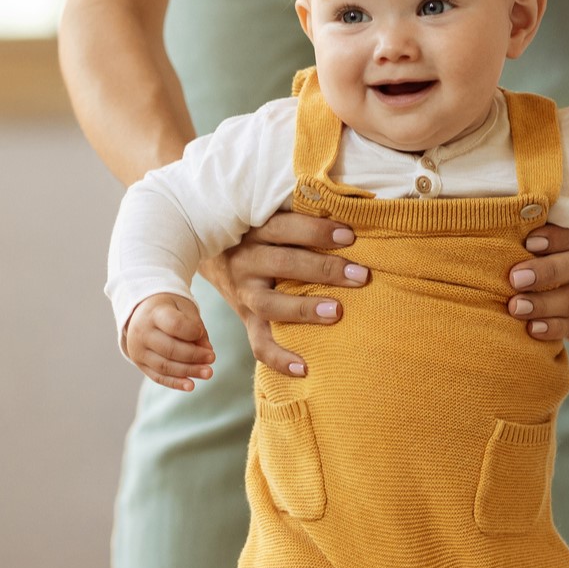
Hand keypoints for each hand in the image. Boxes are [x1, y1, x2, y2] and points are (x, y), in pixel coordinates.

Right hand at [126, 293, 215, 390]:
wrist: (141, 313)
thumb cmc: (168, 309)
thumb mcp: (184, 309)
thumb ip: (196, 327)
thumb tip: (207, 351)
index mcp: (153, 313)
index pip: (174, 325)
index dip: (191, 332)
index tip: (201, 333)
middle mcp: (142, 332)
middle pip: (170, 349)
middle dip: (194, 356)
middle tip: (212, 358)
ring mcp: (138, 350)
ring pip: (165, 366)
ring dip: (188, 371)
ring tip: (208, 373)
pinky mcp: (140, 364)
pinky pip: (158, 377)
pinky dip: (175, 383)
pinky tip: (191, 386)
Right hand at [198, 210, 368, 376]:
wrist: (209, 250)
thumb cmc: (258, 228)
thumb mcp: (267, 212)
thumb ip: (299, 209)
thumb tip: (352, 197)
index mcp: (254, 229)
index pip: (284, 227)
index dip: (316, 231)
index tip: (350, 235)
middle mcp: (246, 260)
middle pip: (283, 264)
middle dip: (323, 269)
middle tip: (360, 276)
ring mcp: (244, 293)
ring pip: (271, 304)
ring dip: (304, 309)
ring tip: (337, 313)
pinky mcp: (246, 319)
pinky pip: (259, 343)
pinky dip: (280, 359)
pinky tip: (305, 370)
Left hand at [506, 221, 568, 342]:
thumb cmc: (556, 266)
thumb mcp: (554, 250)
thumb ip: (534, 241)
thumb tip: (500, 223)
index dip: (558, 236)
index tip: (529, 241)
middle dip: (546, 270)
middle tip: (514, 278)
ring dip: (542, 303)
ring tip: (515, 306)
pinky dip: (552, 328)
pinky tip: (531, 328)